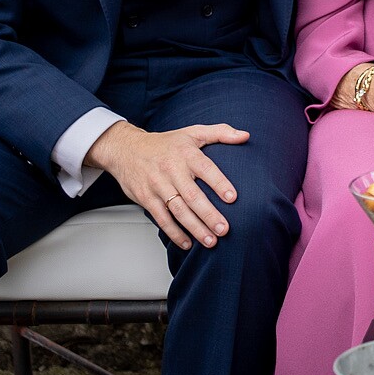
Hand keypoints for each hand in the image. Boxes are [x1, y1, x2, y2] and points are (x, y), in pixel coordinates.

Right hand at [85, 120, 244, 251]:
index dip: (219, 183)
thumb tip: (246, 136)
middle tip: (224, 229)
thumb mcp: (193, 132)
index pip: (206, 169)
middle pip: (192, 195)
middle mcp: (172, 170)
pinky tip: (186, 242)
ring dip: (194, 228)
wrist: (127, 149)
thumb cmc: (165, 143)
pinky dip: (174, 232)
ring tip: (210, 241)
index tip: (232, 198)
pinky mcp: (146, 198)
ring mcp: (158, 185)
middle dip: (209, 214)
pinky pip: (161, 218)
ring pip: (178, 210)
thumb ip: (221, 132)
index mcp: (186, 154)